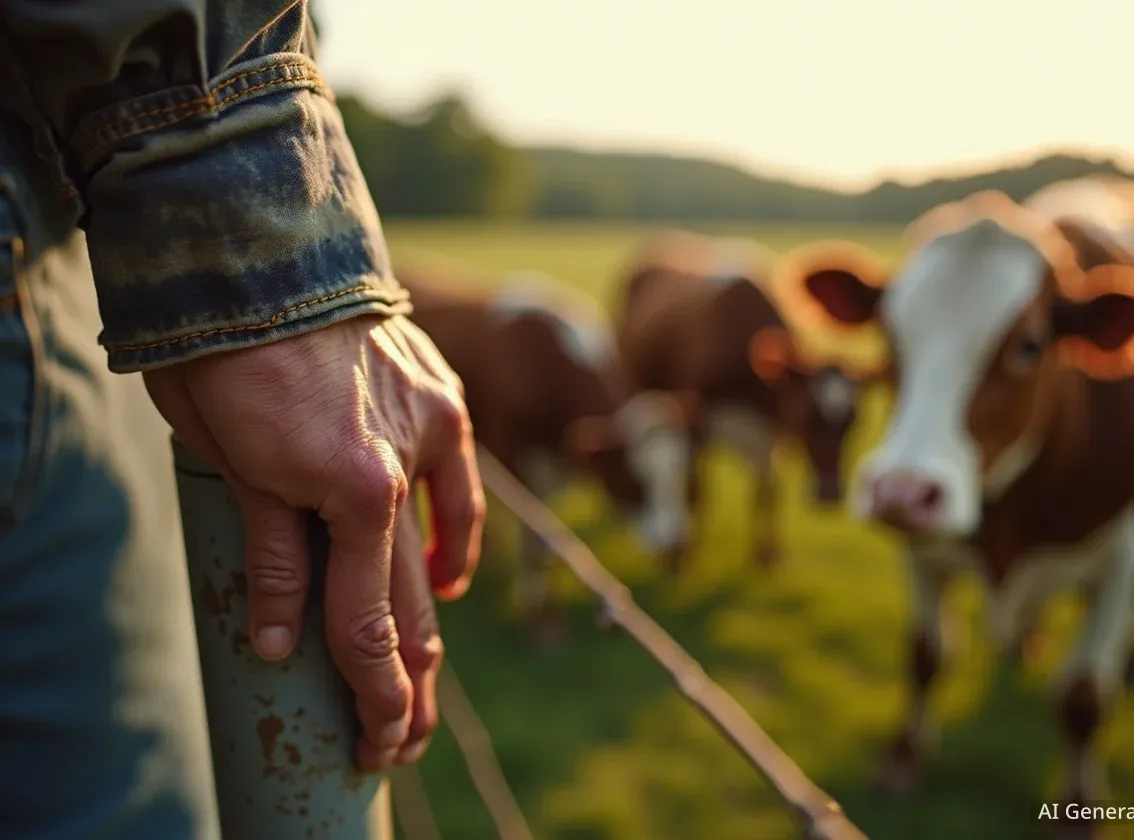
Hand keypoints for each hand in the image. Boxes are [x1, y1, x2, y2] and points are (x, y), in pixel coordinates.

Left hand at [143, 314, 485, 769]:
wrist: (262, 254)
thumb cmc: (228, 358)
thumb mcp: (233, 466)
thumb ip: (273, 556)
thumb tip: (282, 641)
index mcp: (352, 491)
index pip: (368, 620)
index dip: (373, 693)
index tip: (376, 741)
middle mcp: (406, 467)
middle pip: (416, 602)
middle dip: (407, 680)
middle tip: (401, 734)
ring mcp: (431, 428)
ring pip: (443, 549)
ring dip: (432, 617)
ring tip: (424, 670)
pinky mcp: (441, 398)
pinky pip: (458, 486)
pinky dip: (453, 538)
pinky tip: (447, 575)